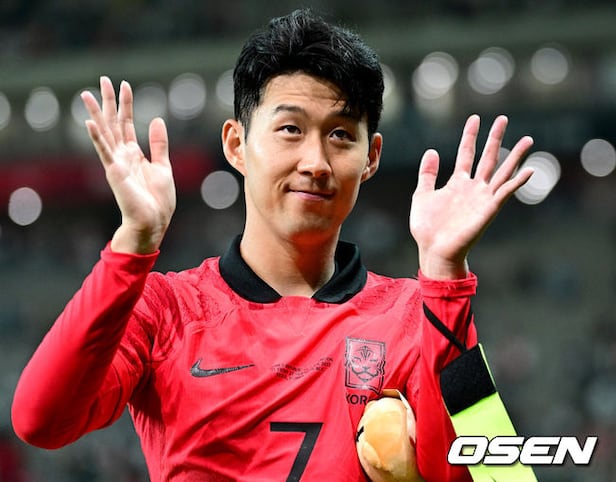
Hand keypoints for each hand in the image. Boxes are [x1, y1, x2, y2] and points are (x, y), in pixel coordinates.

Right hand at [81, 76, 175, 253]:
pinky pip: (104, 152)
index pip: (127, 123)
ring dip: (96, 113)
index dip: (126, 104)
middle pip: (113, 123)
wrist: (153, 221)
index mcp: (134, 154)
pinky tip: (89, 123)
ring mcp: (116, 163)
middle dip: (109, 101)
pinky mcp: (114, 172)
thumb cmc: (158, 200)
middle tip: (103, 79)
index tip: (124, 85)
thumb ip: (158, 143)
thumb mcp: (163, 166)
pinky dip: (97, 138)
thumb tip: (157, 119)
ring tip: (87, 94)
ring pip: (105, 133)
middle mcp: (122, 155)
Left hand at [410, 114, 533, 278]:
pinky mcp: (489, 210)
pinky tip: (530, 169)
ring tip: (528, 139)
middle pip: (488, 157)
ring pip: (502, 171)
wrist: (433, 250)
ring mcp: (482, 198)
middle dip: (495, 137)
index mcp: (458, 183)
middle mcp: (473, 188)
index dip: (470, 136)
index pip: (466, 153)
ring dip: (515, 156)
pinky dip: (517, 181)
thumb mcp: (422, 194)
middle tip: (504, 118)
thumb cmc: (427, 228)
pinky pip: (505, 192)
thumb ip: (428, 174)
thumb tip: (431, 151)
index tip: (475, 118)